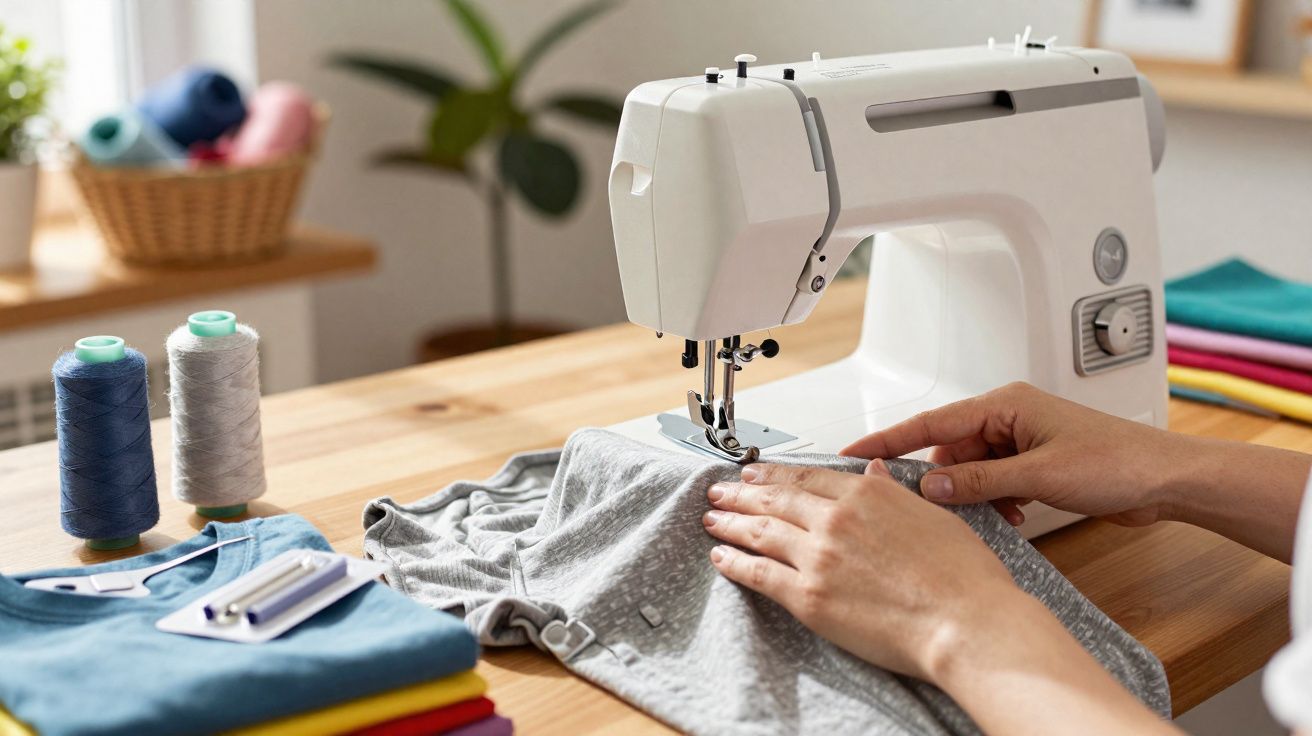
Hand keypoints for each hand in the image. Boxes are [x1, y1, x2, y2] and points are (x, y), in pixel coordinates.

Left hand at [702, 460, 1022, 682]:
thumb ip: (894, 493)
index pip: (806, 478)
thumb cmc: (961, 576)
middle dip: (741, 494)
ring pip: (760, 532)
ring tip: (712, 519)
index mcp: (866, 495)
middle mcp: (836, 519)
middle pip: (775, 500)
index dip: (774, 476)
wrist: (963, 621)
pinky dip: (735, 562)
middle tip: (720, 490)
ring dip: (730, 523)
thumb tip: (874, 472)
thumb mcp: (932, 515)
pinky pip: (759, 573)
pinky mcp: (808, 596)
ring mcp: (818, 556)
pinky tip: (720, 557)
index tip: (755, 474)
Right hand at [840, 382, 1183, 526]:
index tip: (854, 452)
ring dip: (973, 495)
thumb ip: (977, 480)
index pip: (931, 421)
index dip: (889, 439)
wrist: (1167, 480)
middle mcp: (1008, 417)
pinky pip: (993, 480)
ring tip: (991, 514)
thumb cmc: (1117, 463)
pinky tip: (1011, 516)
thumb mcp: (1038, 475)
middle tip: (931, 508)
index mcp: (1005, 404)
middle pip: (949, 448)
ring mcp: (1022, 441)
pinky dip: (994, 500)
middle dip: (942, 480)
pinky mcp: (1035, 463)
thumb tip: (930, 486)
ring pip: (970, 469)